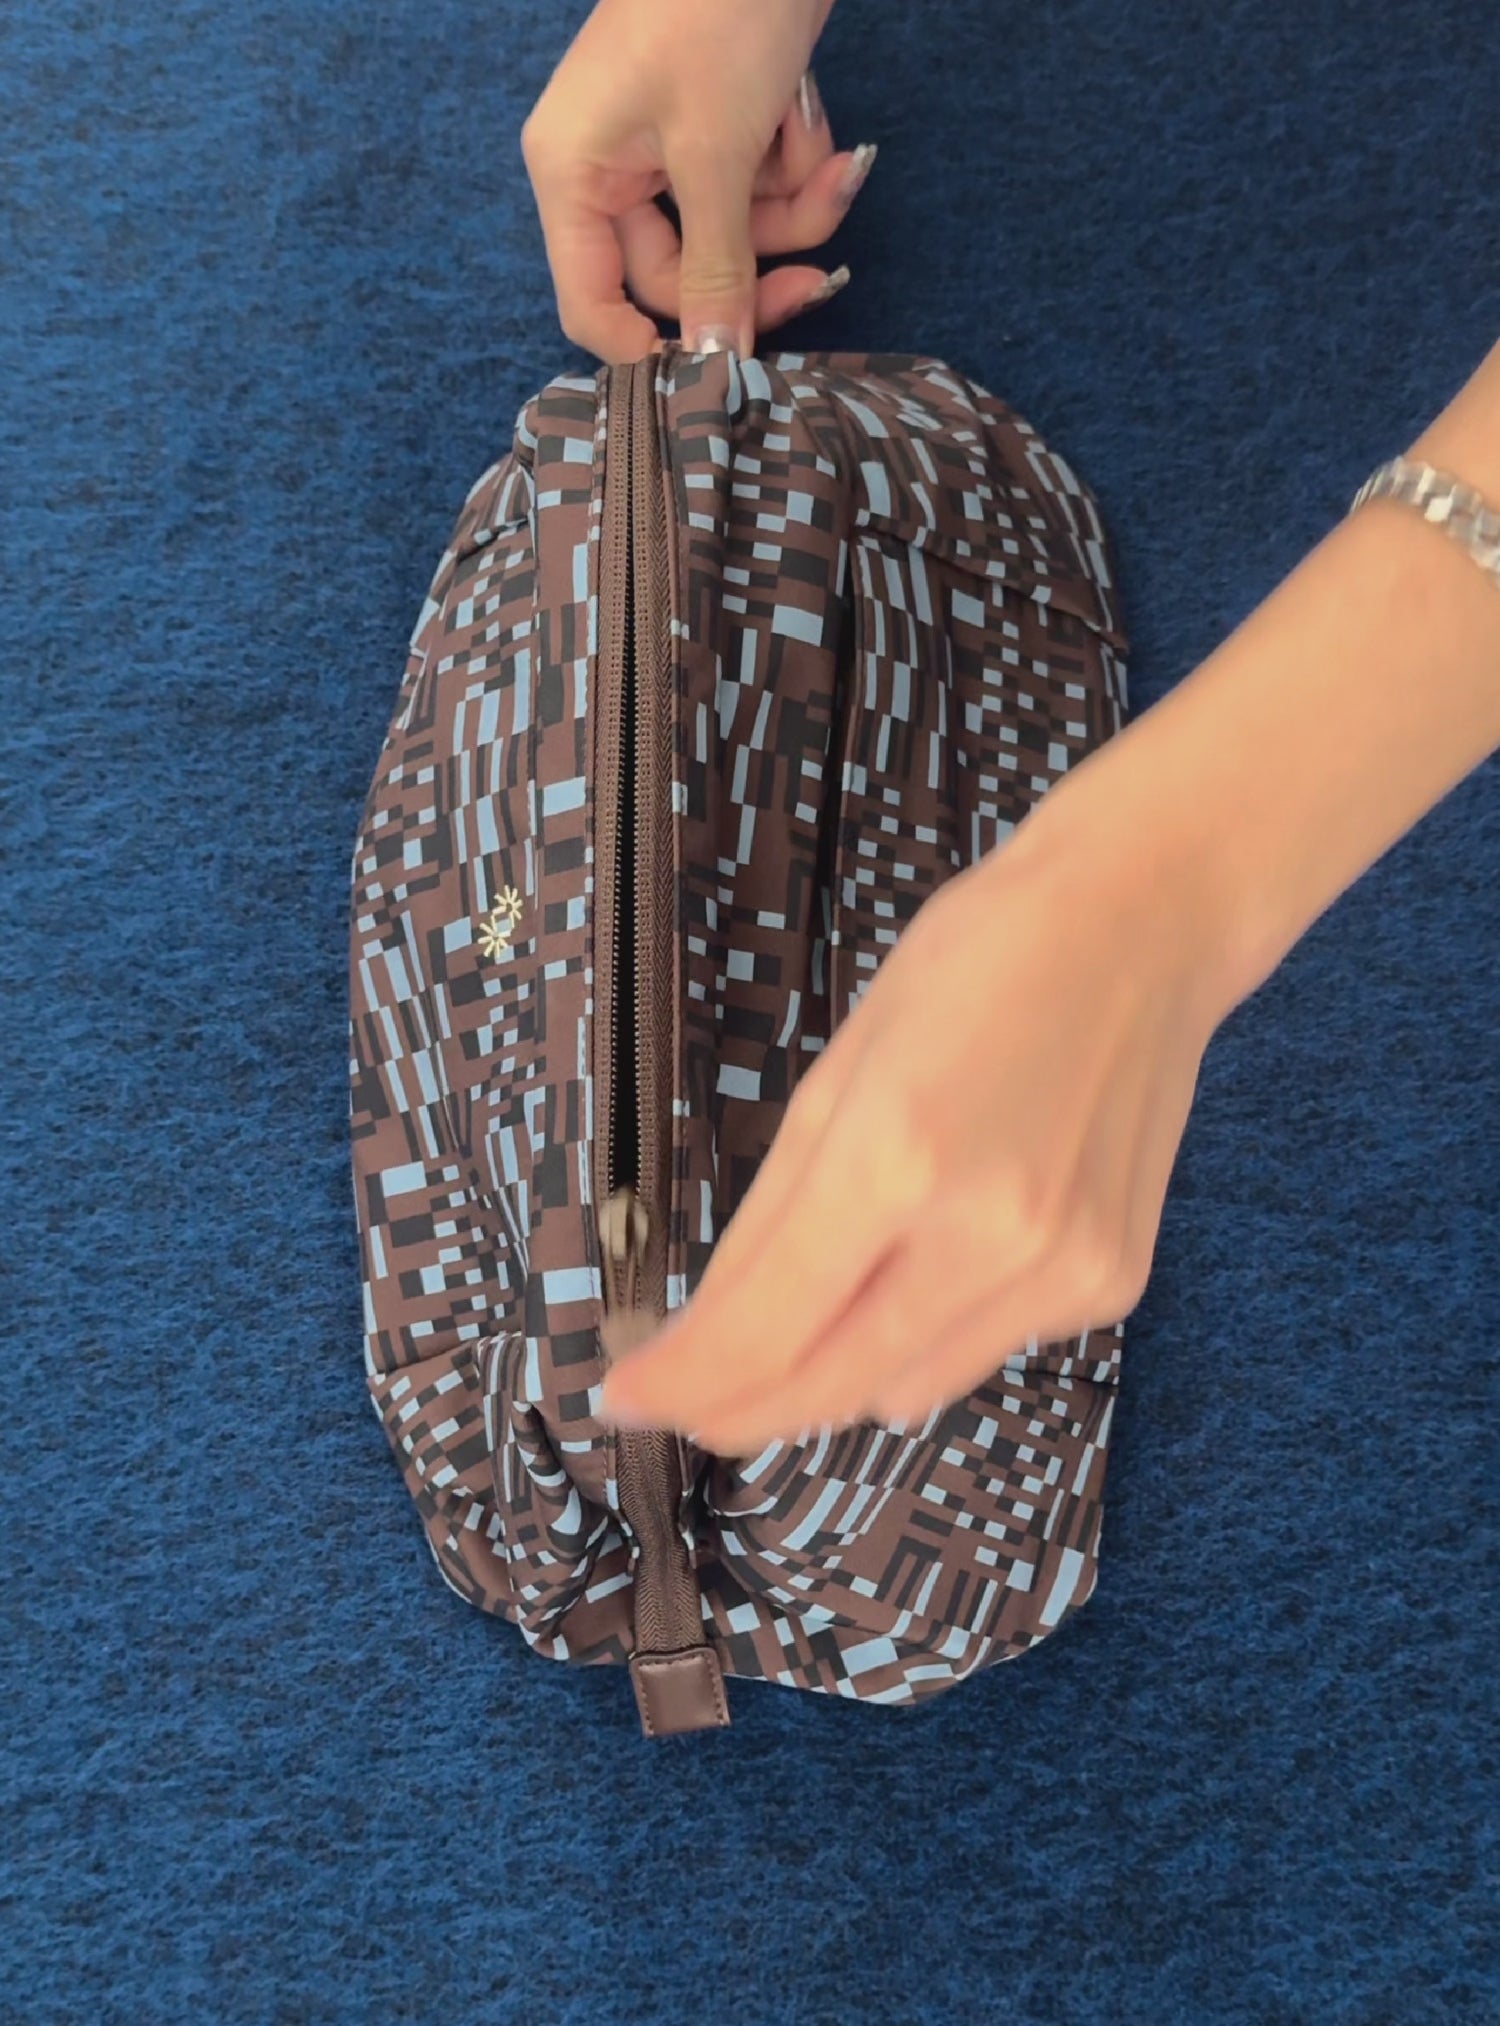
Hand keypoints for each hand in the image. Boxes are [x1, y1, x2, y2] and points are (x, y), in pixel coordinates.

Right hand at [522, 0, 872, 362]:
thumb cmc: (715, 14)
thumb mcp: (717, 158)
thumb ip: (717, 272)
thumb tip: (715, 364)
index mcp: (572, 174)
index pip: (590, 304)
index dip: (649, 348)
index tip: (715, 374)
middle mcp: (607, 167)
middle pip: (679, 277)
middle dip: (758, 272)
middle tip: (824, 281)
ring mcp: (664, 146)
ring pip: (732, 236)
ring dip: (795, 215)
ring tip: (837, 167)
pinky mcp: (718, 125)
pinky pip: (757, 189)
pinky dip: (798, 170)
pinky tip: (825, 131)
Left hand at [598, 785, 1227, 1453]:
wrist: (1143, 926)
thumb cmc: (973, 968)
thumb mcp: (837, 1075)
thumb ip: (774, 1219)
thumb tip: (711, 1338)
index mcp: (895, 1159)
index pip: (762, 1326)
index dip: (681, 1382)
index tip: (622, 1399)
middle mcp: (987, 1238)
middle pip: (829, 1388)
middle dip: (740, 1407)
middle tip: (683, 1401)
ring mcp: (1061, 1272)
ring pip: (904, 1390)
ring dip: (831, 1376)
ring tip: (803, 1322)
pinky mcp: (1111, 1285)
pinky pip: (981, 1351)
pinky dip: (927, 1334)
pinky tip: (933, 1260)